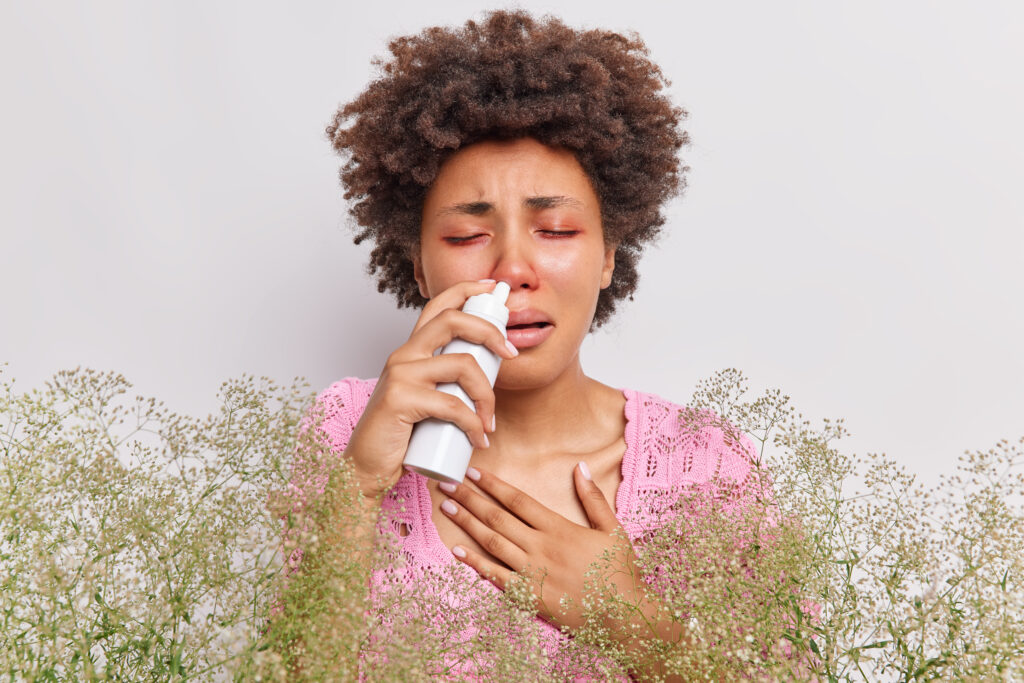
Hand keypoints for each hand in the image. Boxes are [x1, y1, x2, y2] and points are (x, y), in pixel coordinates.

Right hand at [344, 280, 517, 496]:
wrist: (366, 467)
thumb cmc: (400, 436)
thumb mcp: (427, 400)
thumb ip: (447, 384)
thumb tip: (488, 377)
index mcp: (411, 350)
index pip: (438, 305)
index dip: (467, 290)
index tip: (493, 289)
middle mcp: (404, 354)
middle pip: (454, 321)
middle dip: (491, 332)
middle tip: (511, 355)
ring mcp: (400, 373)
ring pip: (463, 365)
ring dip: (487, 396)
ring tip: (489, 423)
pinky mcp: (400, 398)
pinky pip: (453, 405)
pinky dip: (473, 424)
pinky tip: (478, 440)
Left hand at [438, 463, 651, 631]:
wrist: (623, 615)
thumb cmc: (619, 572)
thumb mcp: (612, 529)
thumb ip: (593, 498)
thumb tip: (580, 467)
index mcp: (559, 528)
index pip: (518, 500)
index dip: (493, 485)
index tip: (474, 472)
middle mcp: (541, 547)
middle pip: (497, 517)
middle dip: (470, 499)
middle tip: (447, 484)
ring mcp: (532, 572)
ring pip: (492, 542)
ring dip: (467, 523)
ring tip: (447, 508)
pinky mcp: (528, 596)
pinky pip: (495, 577)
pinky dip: (474, 563)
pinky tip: (456, 550)